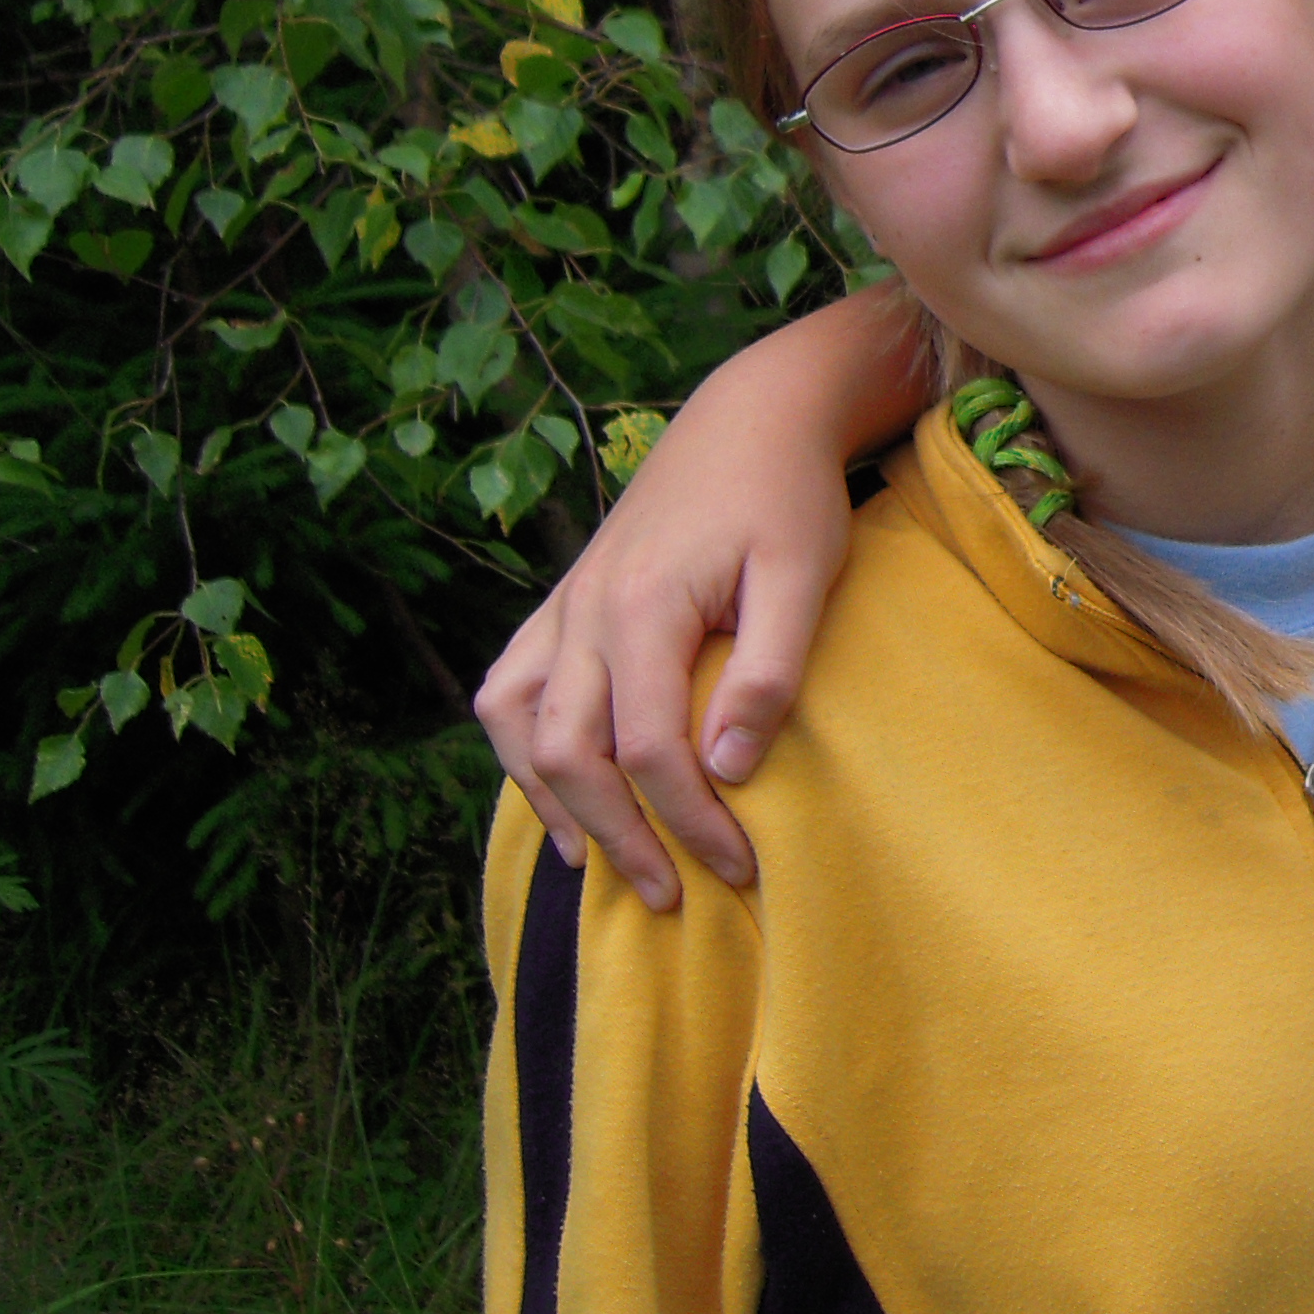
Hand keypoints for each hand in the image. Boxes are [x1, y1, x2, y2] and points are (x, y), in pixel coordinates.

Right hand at [475, 287, 924, 907]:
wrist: (752, 415)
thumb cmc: (789, 495)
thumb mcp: (802, 574)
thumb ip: (768, 669)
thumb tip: (727, 768)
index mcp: (641, 608)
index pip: (647, 751)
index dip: (689, 822)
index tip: (739, 869)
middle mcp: (584, 612)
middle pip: (569, 755)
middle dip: (619, 838)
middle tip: (674, 897)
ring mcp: (565, 605)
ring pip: (519, 727)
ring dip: (553, 803)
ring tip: (602, 865)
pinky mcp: (566, 601)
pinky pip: (511, 687)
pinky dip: (521, 748)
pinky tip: (555, 791)